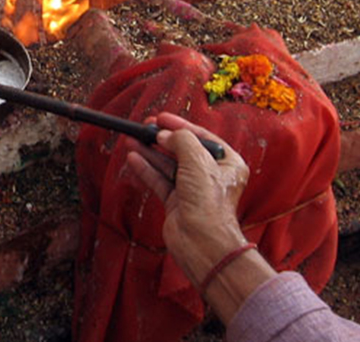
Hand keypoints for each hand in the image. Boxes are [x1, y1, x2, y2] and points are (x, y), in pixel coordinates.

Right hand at [125, 112, 249, 287]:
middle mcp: (211, 175)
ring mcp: (193, 189)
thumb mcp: (198, 161)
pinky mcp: (177, 202)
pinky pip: (159, 180)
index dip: (180, 126)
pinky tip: (134, 158)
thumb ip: (181, 141)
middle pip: (183, 150)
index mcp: (227, 163)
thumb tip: (165, 135)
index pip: (202, 137)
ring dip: (150, 152)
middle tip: (144, 128)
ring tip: (132, 140)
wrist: (202, 242)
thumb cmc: (209, 203)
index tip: (161, 118)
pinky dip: (147, 169)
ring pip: (168, 165)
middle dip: (162, 138)